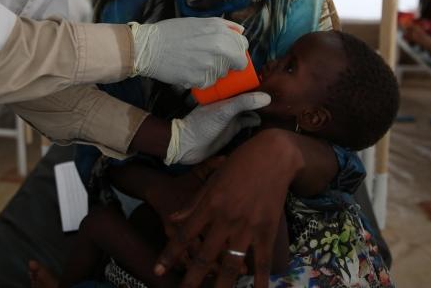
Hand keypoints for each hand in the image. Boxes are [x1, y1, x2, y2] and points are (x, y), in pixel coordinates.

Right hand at [130, 18, 248, 88]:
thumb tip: (240, 31)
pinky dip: (200, 80)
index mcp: (219, 30)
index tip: (230, 53)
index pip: (243, 45)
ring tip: (196, 63)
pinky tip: (188, 71)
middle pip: (238, 63)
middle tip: (213, 61)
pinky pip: (208, 83)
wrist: (148, 47)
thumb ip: (222, 25)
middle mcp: (218, 46)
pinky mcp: (200, 79)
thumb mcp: (198, 21)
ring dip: (213, 72)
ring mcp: (210, 64)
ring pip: (222, 74)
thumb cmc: (170, 32)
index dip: (237, 50)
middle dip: (229, 64)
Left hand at [155, 129, 302, 287]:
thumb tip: (174, 220)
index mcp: (209, 205)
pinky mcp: (266, 230)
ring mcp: (246, 226)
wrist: (273, 156)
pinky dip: (259, 279)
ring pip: (230, 264)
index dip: (170, 254)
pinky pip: (261, 260)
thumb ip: (193, 203)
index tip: (158, 271)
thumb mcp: (211, 179)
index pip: (185, 235)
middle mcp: (225, 219)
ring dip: (221, 285)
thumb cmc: (240, 164)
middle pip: (204, 256)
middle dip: (191, 279)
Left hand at [165, 92, 268, 164]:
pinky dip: (256, 120)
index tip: (270, 81)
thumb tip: (266, 97)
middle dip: (259, 96)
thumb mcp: (224, 111)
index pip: (242, 84)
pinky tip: (263, 120)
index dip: (254, 82)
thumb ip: (243, 103)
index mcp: (223, 93)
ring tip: (274, 107)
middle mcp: (229, 102)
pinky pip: (248, 121)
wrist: (189, 146)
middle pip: (248, 96)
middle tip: (277, 95)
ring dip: (259, 108)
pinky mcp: (234, 127)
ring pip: (250, 109)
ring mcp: (232, 115)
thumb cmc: (202, 125)